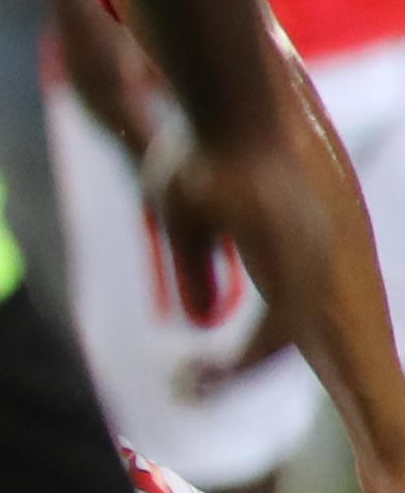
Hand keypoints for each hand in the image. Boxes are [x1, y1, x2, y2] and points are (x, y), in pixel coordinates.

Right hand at [145, 113, 338, 382]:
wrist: (225, 104)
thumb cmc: (201, 148)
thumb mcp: (186, 222)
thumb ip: (197, 271)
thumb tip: (200, 322)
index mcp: (286, 243)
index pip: (276, 318)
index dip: (240, 353)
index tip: (196, 373)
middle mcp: (306, 253)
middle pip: (283, 335)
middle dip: (240, 372)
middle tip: (195, 388)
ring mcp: (306, 255)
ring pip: (283, 340)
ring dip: (239, 371)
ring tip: (197, 385)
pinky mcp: (297, 258)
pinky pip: (279, 328)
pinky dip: (247, 357)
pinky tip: (215, 369)